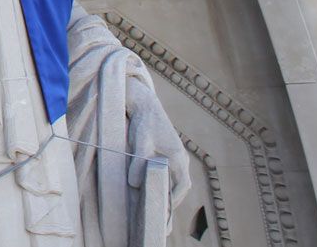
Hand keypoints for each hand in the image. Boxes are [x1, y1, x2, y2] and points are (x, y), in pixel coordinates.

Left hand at [126, 77, 190, 208]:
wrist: (144, 104)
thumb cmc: (143, 122)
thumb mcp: (140, 141)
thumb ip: (138, 161)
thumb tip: (133, 184)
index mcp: (178, 156)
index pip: (182, 185)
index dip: (175, 199)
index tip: (164, 211)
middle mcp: (180, 156)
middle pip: (182, 184)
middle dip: (173, 199)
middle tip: (160, 213)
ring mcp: (176, 154)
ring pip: (176, 178)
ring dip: (169, 190)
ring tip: (156, 204)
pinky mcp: (169, 151)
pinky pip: (171, 171)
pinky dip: (165, 181)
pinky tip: (152, 187)